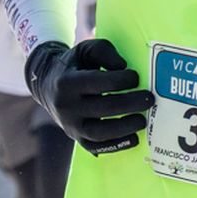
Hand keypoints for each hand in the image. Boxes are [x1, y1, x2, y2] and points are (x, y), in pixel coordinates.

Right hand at [25, 38, 153, 154]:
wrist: (47, 85)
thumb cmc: (73, 66)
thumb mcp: (84, 50)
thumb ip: (104, 51)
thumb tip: (122, 67)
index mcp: (66, 82)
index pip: (98, 82)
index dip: (122, 79)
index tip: (136, 77)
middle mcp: (66, 105)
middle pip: (104, 107)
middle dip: (132, 103)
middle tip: (149, 98)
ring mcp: (70, 124)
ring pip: (99, 133)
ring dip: (126, 127)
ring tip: (143, 119)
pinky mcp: (76, 137)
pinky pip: (96, 147)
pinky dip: (117, 145)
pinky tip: (134, 137)